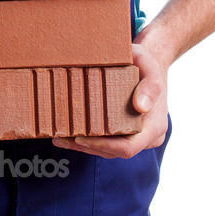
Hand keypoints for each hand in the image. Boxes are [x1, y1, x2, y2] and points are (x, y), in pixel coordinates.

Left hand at [51, 43, 168, 158]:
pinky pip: (107, 140)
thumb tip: (141, 106)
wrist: (149, 64)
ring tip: (59, 138)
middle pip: (114, 151)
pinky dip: (88, 139)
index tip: (81, 138)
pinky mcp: (125, 131)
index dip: (104, 146)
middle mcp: (146, 136)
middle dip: (87, 148)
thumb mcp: (151, 67)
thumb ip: (150, 86)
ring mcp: (136, 136)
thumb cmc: (148, 64)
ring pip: (108, 149)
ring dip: (84, 146)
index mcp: (155, 127)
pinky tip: (68, 134)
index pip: (129, 147)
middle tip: (61, 138)